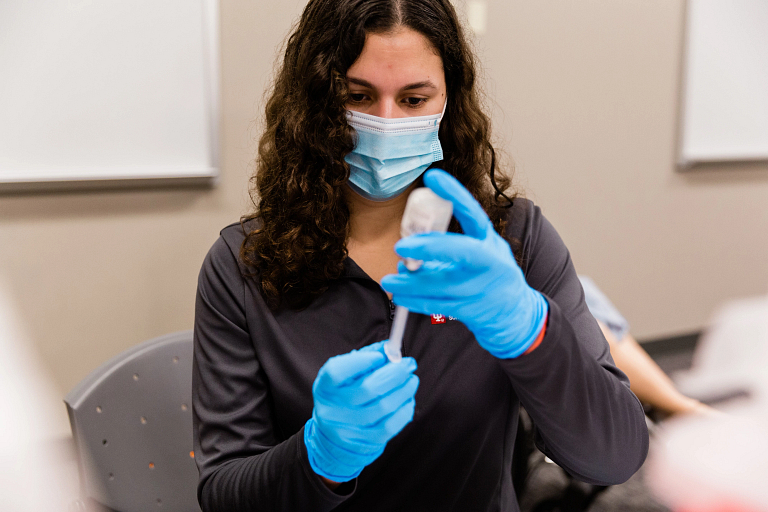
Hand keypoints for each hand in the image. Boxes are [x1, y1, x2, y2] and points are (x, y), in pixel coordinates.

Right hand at [304, 341, 418, 481]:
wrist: (334, 437)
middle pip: (368, 388)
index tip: (382, 355)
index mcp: (324, 388)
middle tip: (409, 364)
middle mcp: (332, 410)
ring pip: (384, 406)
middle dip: (395, 373)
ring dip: (404, 390)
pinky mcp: (364, 443)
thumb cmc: (345, 396)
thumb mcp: (346, 377)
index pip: (337, 372)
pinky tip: (408, 400)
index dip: (361, 361)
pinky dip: (404, 409)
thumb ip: (365, 358)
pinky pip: (391, 425)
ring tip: (412, 380)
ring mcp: (347, 429)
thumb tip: (391, 348)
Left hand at [381, 169, 547, 358]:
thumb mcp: (481, 249)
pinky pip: (437, 305)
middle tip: (400, 246)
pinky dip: (415, 301)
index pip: (473, 212)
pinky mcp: (471, 310)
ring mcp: (481, 287)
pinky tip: (401, 296)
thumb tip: (412, 243)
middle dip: (429, 247)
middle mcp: (489, 261)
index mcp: (488, 240)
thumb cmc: (489, 273)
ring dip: (410, 282)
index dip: (454, 194)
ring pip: (441, 284)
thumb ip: (451, 244)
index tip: (432, 177)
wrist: (514, 312)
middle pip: (460, 251)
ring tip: (390, 279)